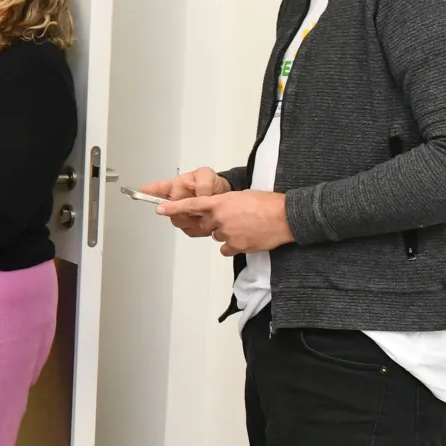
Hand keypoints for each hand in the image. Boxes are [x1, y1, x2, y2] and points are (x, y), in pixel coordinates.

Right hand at [142, 167, 232, 237]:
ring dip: (191, 218)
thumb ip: (202, 184)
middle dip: (180, 207)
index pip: (159, 188)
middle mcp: (175, 201)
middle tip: (194, 205)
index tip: (143, 191)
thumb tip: (200, 197)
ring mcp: (181, 214)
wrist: (224, 198)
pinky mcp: (190, 227)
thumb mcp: (207, 175)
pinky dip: (199, 228)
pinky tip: (206, 222)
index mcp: (176, 186)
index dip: (150, 190)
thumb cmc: (212, 183)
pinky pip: (189, 231)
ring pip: (177, 221)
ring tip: (204, 213)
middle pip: (167, 207)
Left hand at [158, 190, 292, 255]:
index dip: (174, 208)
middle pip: (206, 224)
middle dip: (214, 222)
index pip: (191, 205)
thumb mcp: (241, 196)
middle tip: (233, 218)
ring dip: (226, 232)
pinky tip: (246, 238)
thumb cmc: (266, 203)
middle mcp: (220, 218)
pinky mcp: (236, 246)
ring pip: (217, 236)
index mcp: (219, 203)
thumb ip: (224, 204)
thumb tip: (219, 210)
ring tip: (245, 226)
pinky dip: (233, 245)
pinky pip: (226, 248)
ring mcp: (227, 234)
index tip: (160, 209)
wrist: (285, 217)